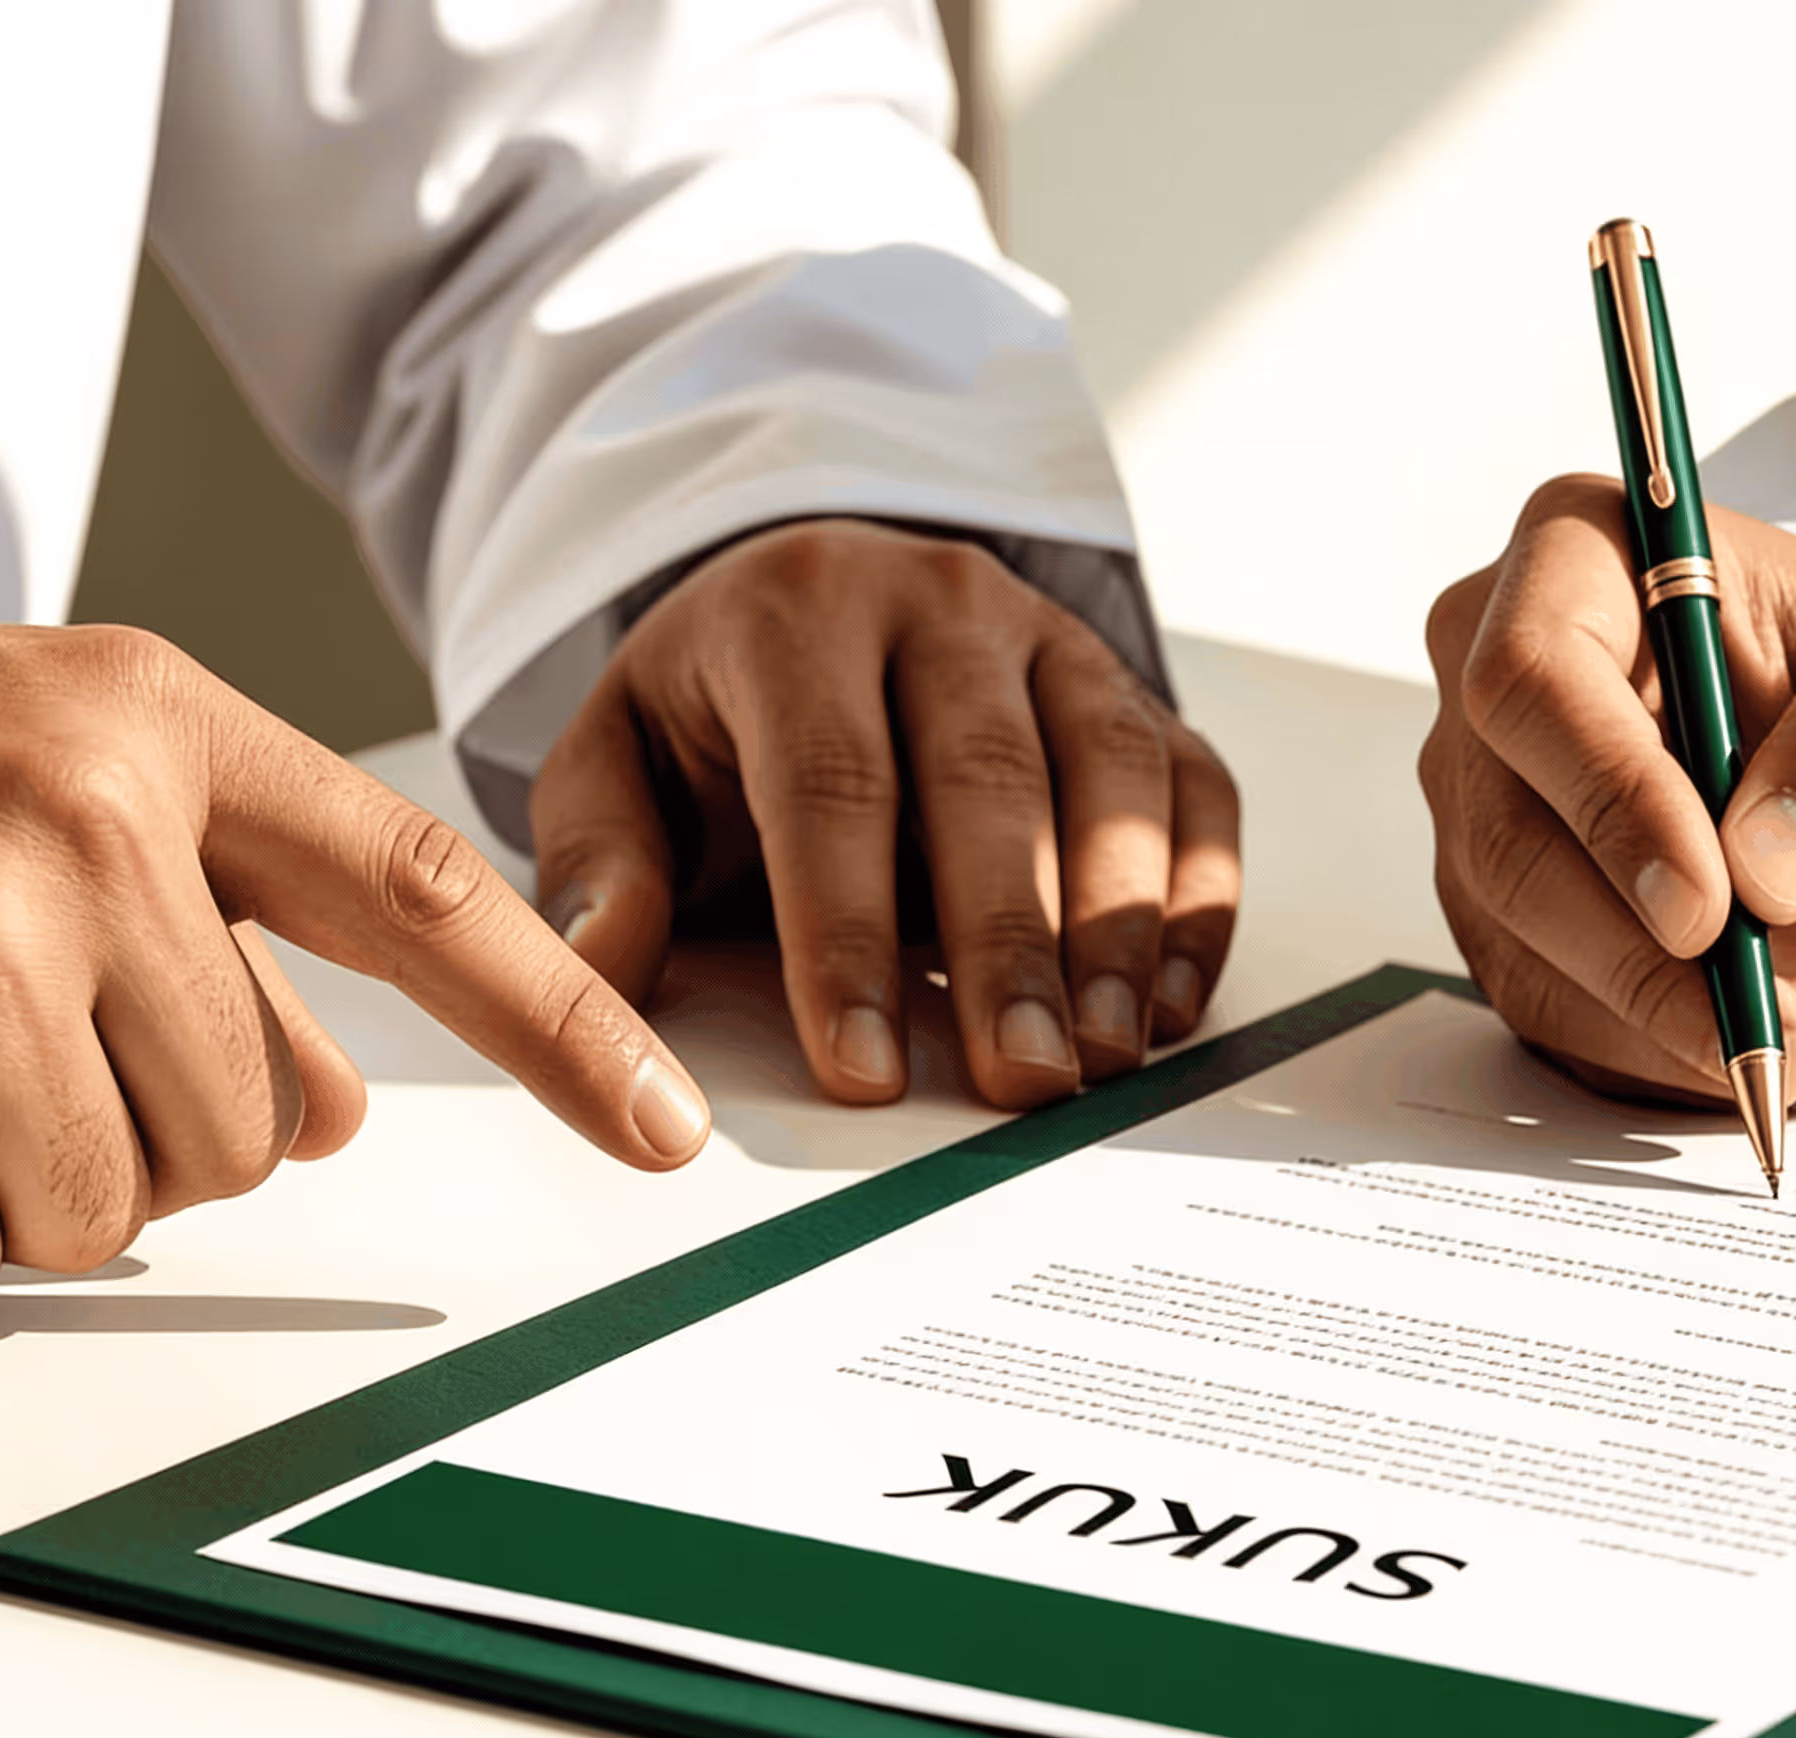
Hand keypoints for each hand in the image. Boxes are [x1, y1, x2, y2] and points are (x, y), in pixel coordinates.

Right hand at [0, 591, 708, 1320]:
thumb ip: (200, 904)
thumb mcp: (11, 760)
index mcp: (147, 722)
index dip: (562, 1021)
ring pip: (114, 1213)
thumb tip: (340, 1106)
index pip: (414, 885)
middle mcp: (89, 816)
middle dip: (120, 1132)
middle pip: (252, 1127)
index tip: (669, 1128)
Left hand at [525, 519, 1239, 1109]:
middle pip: (989, 776)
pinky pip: (1193, 782)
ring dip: (1120, 924)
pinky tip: (1170, 1004)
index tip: (862, 1068)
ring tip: (1104, 1055)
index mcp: (792, 612)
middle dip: (1009, 943)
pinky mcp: (1131, 686)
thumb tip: (597, 972)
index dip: (849, 933)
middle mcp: (938, 602)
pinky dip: (1198, 895)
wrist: (805, 614)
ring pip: (1113, 768)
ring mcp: (1050, 637)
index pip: (830, 780)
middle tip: (1022, 1078)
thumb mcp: (616, 766)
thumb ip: (601, 866)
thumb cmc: (713, 719)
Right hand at [1419, 476, 1795, 1103]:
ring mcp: (1483, 803)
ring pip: (1523, 946)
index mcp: (1577, 558)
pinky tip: (1777, 1048)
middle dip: (1640, 961)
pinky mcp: (1503, 913)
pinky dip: (1662, 1055)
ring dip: (1666, 1027)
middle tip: (1769, 1029)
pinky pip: (1554, 1009)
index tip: (1708, 908)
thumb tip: (1767, 863)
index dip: (1609, 801)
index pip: (1534, 679)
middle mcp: (1489, 676)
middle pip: (1509, 839)